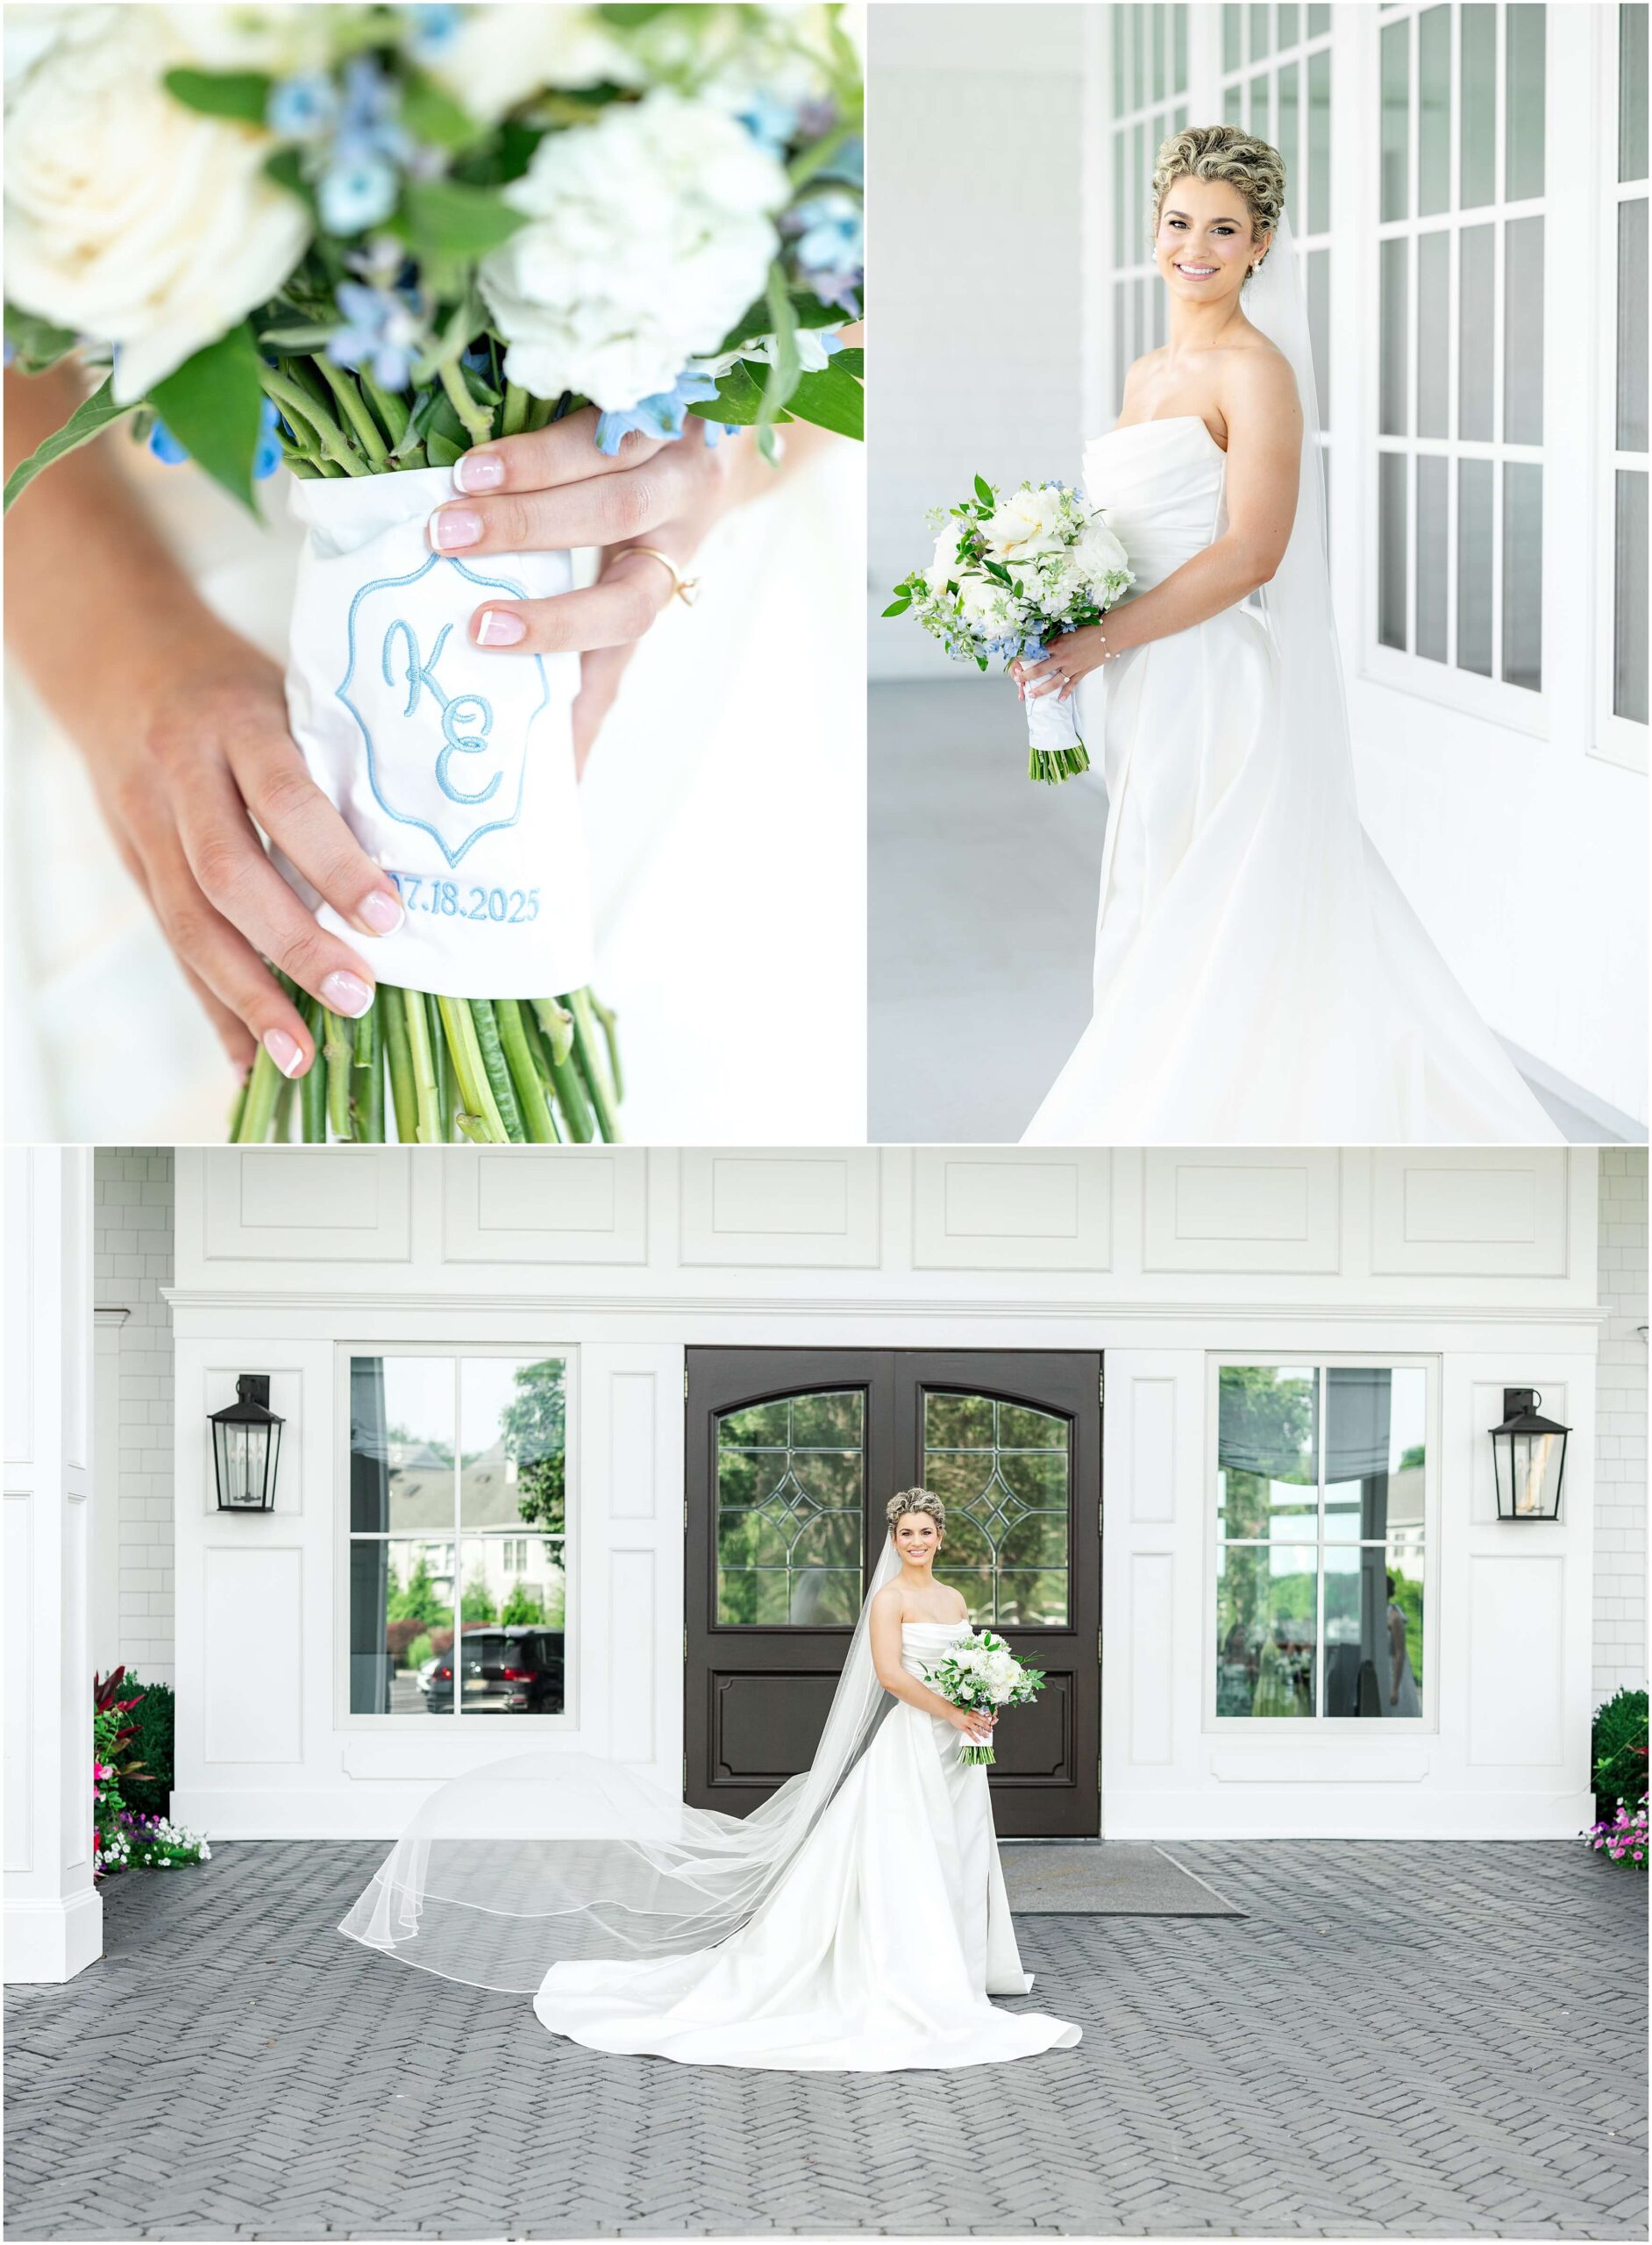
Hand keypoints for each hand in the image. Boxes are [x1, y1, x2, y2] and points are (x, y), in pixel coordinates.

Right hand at [93, 625, 404, 1080]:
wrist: (117, 658)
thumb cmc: (236, 683)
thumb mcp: (288, 694)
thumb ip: (338, 762)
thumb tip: (433, 852)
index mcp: (235, 722)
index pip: (284, 797)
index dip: (333, 861)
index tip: (387, 916)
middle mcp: (181, 773)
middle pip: (228, 874)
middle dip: (294, 945)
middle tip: (358, 997)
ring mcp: (146, 822)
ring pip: (188, 921)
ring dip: (247, 997)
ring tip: (300, 1055)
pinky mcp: (133, 863)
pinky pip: (172, 945)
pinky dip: (214, 1008)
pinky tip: (250, 1060)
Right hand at [428, 406, 737, 774]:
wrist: (722, 426)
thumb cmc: (643, 526)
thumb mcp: (620, 590)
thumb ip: (591, 671)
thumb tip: (564, 776)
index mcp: (660, 571)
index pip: (625, 620)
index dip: (565, 638)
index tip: (486, 647)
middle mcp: (675, 513)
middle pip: (617, 539)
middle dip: (535, 552)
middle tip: (455, 573)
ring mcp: (671, 451)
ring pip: (613, 481)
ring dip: (531, 493)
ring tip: (456, 504)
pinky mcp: (655, 394)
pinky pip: (604, 417)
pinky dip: (541, 444)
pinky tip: (483, 460)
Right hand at [946, 1705, 996, 1745]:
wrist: (952, 1713)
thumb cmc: (960, 1712)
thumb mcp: (969, 1711)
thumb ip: (975, 1715)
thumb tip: (981, 1719)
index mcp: (974, 1713)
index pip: (984, 1718)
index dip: (988, 1722)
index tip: (991, 1724)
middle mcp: (972, 1718)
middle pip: (983, 1724)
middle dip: (988, 1728)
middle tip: (991, 1731)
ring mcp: (968, 1723)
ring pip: (978, 1729)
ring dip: (983, 1733)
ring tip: (986, 1736)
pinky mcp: (964, 1728)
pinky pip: (971, 1734)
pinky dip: (975, 1738)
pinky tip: (978, 1741)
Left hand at [1016, 613, 1134, 701]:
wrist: (1111, 634)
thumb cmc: (1092, 627)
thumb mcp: (1070, 629)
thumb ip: (1058, 637)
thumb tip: (1046, 641)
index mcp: (1058, 643)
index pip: (1036, 651)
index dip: (1025, 657)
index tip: (1015, 661)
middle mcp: (1062, 656)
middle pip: (1040, 669)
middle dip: (1026, 676)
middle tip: (1017, 679)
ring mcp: (1072, 666)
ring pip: (1053, 681)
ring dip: (1041, 689)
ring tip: (1032, 695)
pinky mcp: (1082, 672)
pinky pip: (1072, 684)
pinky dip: (1066, 692)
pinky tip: (1060, 699)